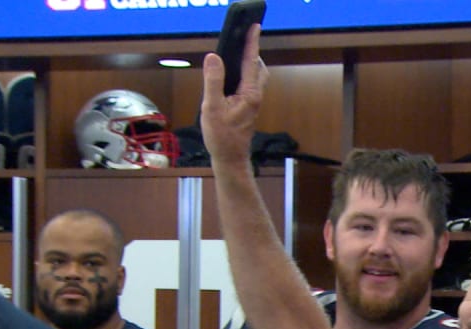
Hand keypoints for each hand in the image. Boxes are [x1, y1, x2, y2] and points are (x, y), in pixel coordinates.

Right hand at [201, 23, 268, 166]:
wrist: (230, 158)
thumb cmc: (222, 137)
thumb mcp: (212, 107)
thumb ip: (213, 80)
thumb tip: (214, 58)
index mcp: (250, 93)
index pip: (251, 61)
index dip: (252, 42)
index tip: (254, 27)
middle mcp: (255, 96)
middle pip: (258, 67)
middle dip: (252, 52)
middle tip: (244, 38)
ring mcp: (253, 102)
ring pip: (255, 76)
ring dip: (248, 64)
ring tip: (236, 53)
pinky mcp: (248, 107)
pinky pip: (249, 84)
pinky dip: (243, 75)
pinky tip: (231, 75)